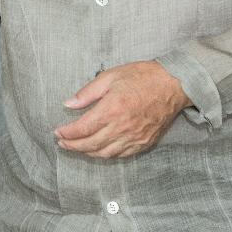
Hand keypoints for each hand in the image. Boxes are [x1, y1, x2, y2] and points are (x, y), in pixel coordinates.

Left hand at [53, 60, 189, 158]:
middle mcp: (123, 127)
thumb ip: (87, 93)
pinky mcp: (145, 142)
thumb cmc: (142, 76)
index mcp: (112, 109)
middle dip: (73, 146)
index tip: (57, 132)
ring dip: (87, 153)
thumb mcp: (110, 76)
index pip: (83, 128)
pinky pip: (121, 155)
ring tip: (76, 147)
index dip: (67, 133)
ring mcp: (135, 137)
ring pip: (105, 153)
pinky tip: (98, 150)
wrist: (174, 84)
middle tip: (62, 143)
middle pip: (91, 144)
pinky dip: (106, 155)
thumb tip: (68, 104)